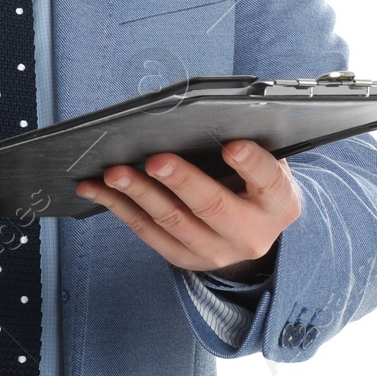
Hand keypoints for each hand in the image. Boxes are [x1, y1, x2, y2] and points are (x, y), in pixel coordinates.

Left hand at [74, 139, 300, 273]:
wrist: (251, 230)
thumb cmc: (253, 182)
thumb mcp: (264, 165)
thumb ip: (246, 146)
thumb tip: (205, 117)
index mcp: (279, 203)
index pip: (269, 180)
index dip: (251, 164)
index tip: (233, 147)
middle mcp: (251, 234)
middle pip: (213, 207)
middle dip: (181, 181)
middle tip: (155, 160)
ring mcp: (216, 251)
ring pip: (173, 222)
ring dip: (140, 195)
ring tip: (115, 173)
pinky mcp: (185, 258)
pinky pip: (147, 233)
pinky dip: (120, 209)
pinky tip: (97, 190)